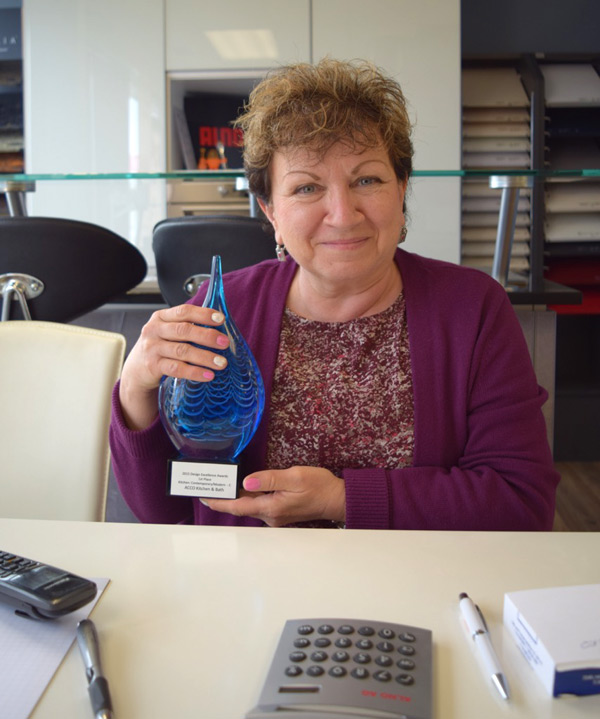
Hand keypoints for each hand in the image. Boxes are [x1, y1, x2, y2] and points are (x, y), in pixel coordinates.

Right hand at [119, 304, 229, 429]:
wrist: (136, 369)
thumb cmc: (159, 347)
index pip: (184, 311)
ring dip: (204, 357)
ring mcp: (152, 348)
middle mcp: (155, 330)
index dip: (203, 314)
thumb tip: (219, 329)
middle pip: (184, 330)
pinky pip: (176, 369)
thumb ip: (187, 327)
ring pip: (182, 351)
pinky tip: (208, 375)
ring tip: (221, 363)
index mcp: (161, 317)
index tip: (221, 319)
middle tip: (225, 343)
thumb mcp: (168, 331)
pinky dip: (194, 372)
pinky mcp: (153, 366)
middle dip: (207, 336)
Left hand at [202, 466, 345, 526]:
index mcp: (271, 507)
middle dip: (224, 498)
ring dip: (236, 497)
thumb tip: (247, 481)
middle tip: (210, 485)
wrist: (336, 499)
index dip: (219, 502)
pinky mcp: (280, 512)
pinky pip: (259, 505)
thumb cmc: (319, 486)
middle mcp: (270, 516)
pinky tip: (245, 487)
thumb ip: (270, 478)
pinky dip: (249, 497)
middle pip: (241, 507)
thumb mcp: (295, 476)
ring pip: (250, 506)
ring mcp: (275, 516)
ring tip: (223, 484)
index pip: (238, 506)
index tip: (203, 496)